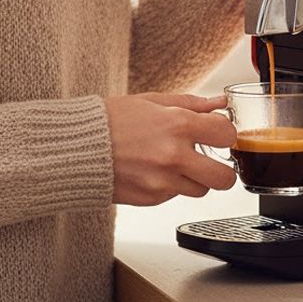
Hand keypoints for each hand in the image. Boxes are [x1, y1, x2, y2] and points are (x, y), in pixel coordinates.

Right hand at [104, 92, 237, 205]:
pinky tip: (152, 170)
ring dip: (195, 178)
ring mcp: (163, 182)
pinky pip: (175, 195)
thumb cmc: (110, 120)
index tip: (219, 134)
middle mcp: (174, 156)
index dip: (226, 134)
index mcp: (177, 125)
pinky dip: (170, 185)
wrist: (75, 148)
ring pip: (201, 190)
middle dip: (223, 169)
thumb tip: (220, 102)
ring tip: (174, 163)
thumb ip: (191, 104)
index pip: (227, 134)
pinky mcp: (151, 199)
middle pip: (224, 178)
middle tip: (212, 160)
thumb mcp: (152, 101)